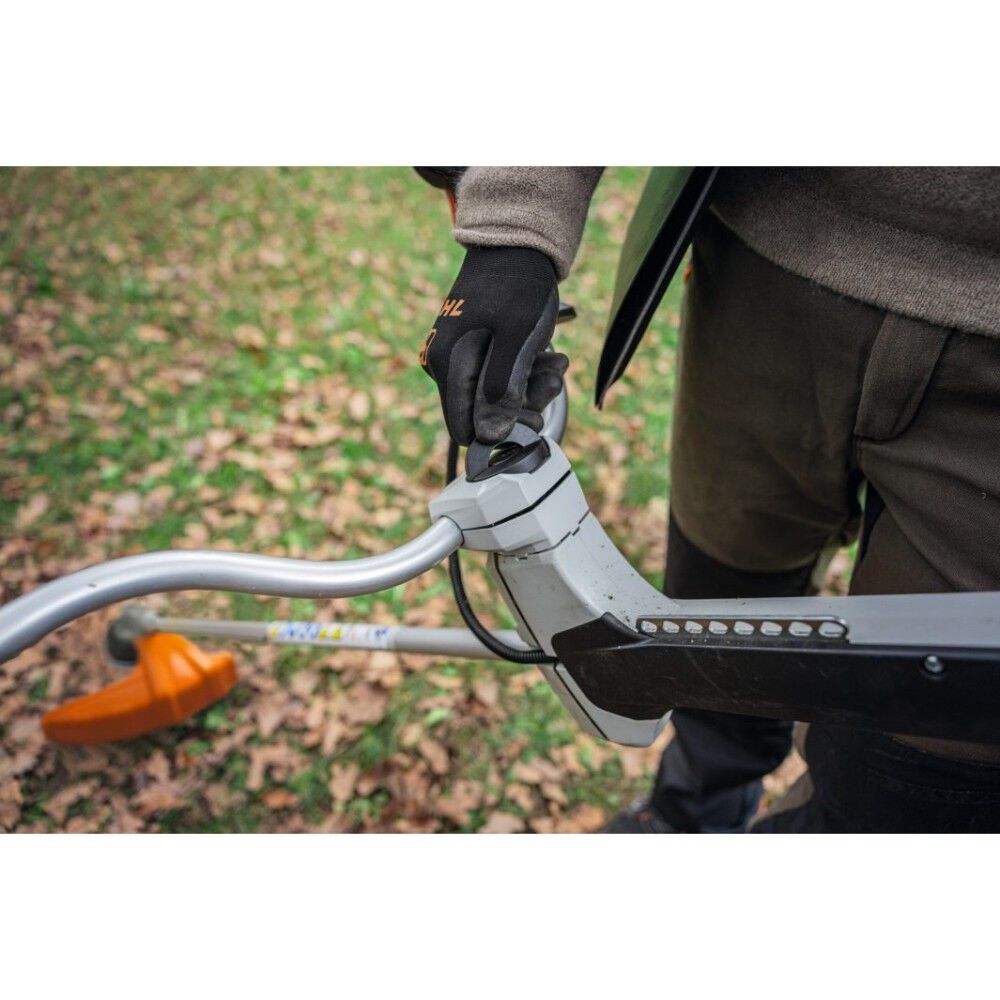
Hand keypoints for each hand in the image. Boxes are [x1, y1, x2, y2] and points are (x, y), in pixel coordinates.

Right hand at [420, 246, 567, 444]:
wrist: (516, 244)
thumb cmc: (518, 286)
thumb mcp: (517, 339)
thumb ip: (502, 388)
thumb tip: (488, 436)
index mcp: (447, 365)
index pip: (465, 428)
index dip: (501, 431)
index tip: (534, 415)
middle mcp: (445, 366)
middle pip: (485, 415)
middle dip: (525, 402)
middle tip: (554, 377)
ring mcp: (459, 359)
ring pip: (498, 397)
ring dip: (533, 386)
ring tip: (557, 361)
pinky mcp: (475, 353)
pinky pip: (501, 377)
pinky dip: (528, 371)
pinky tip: (549, 355)